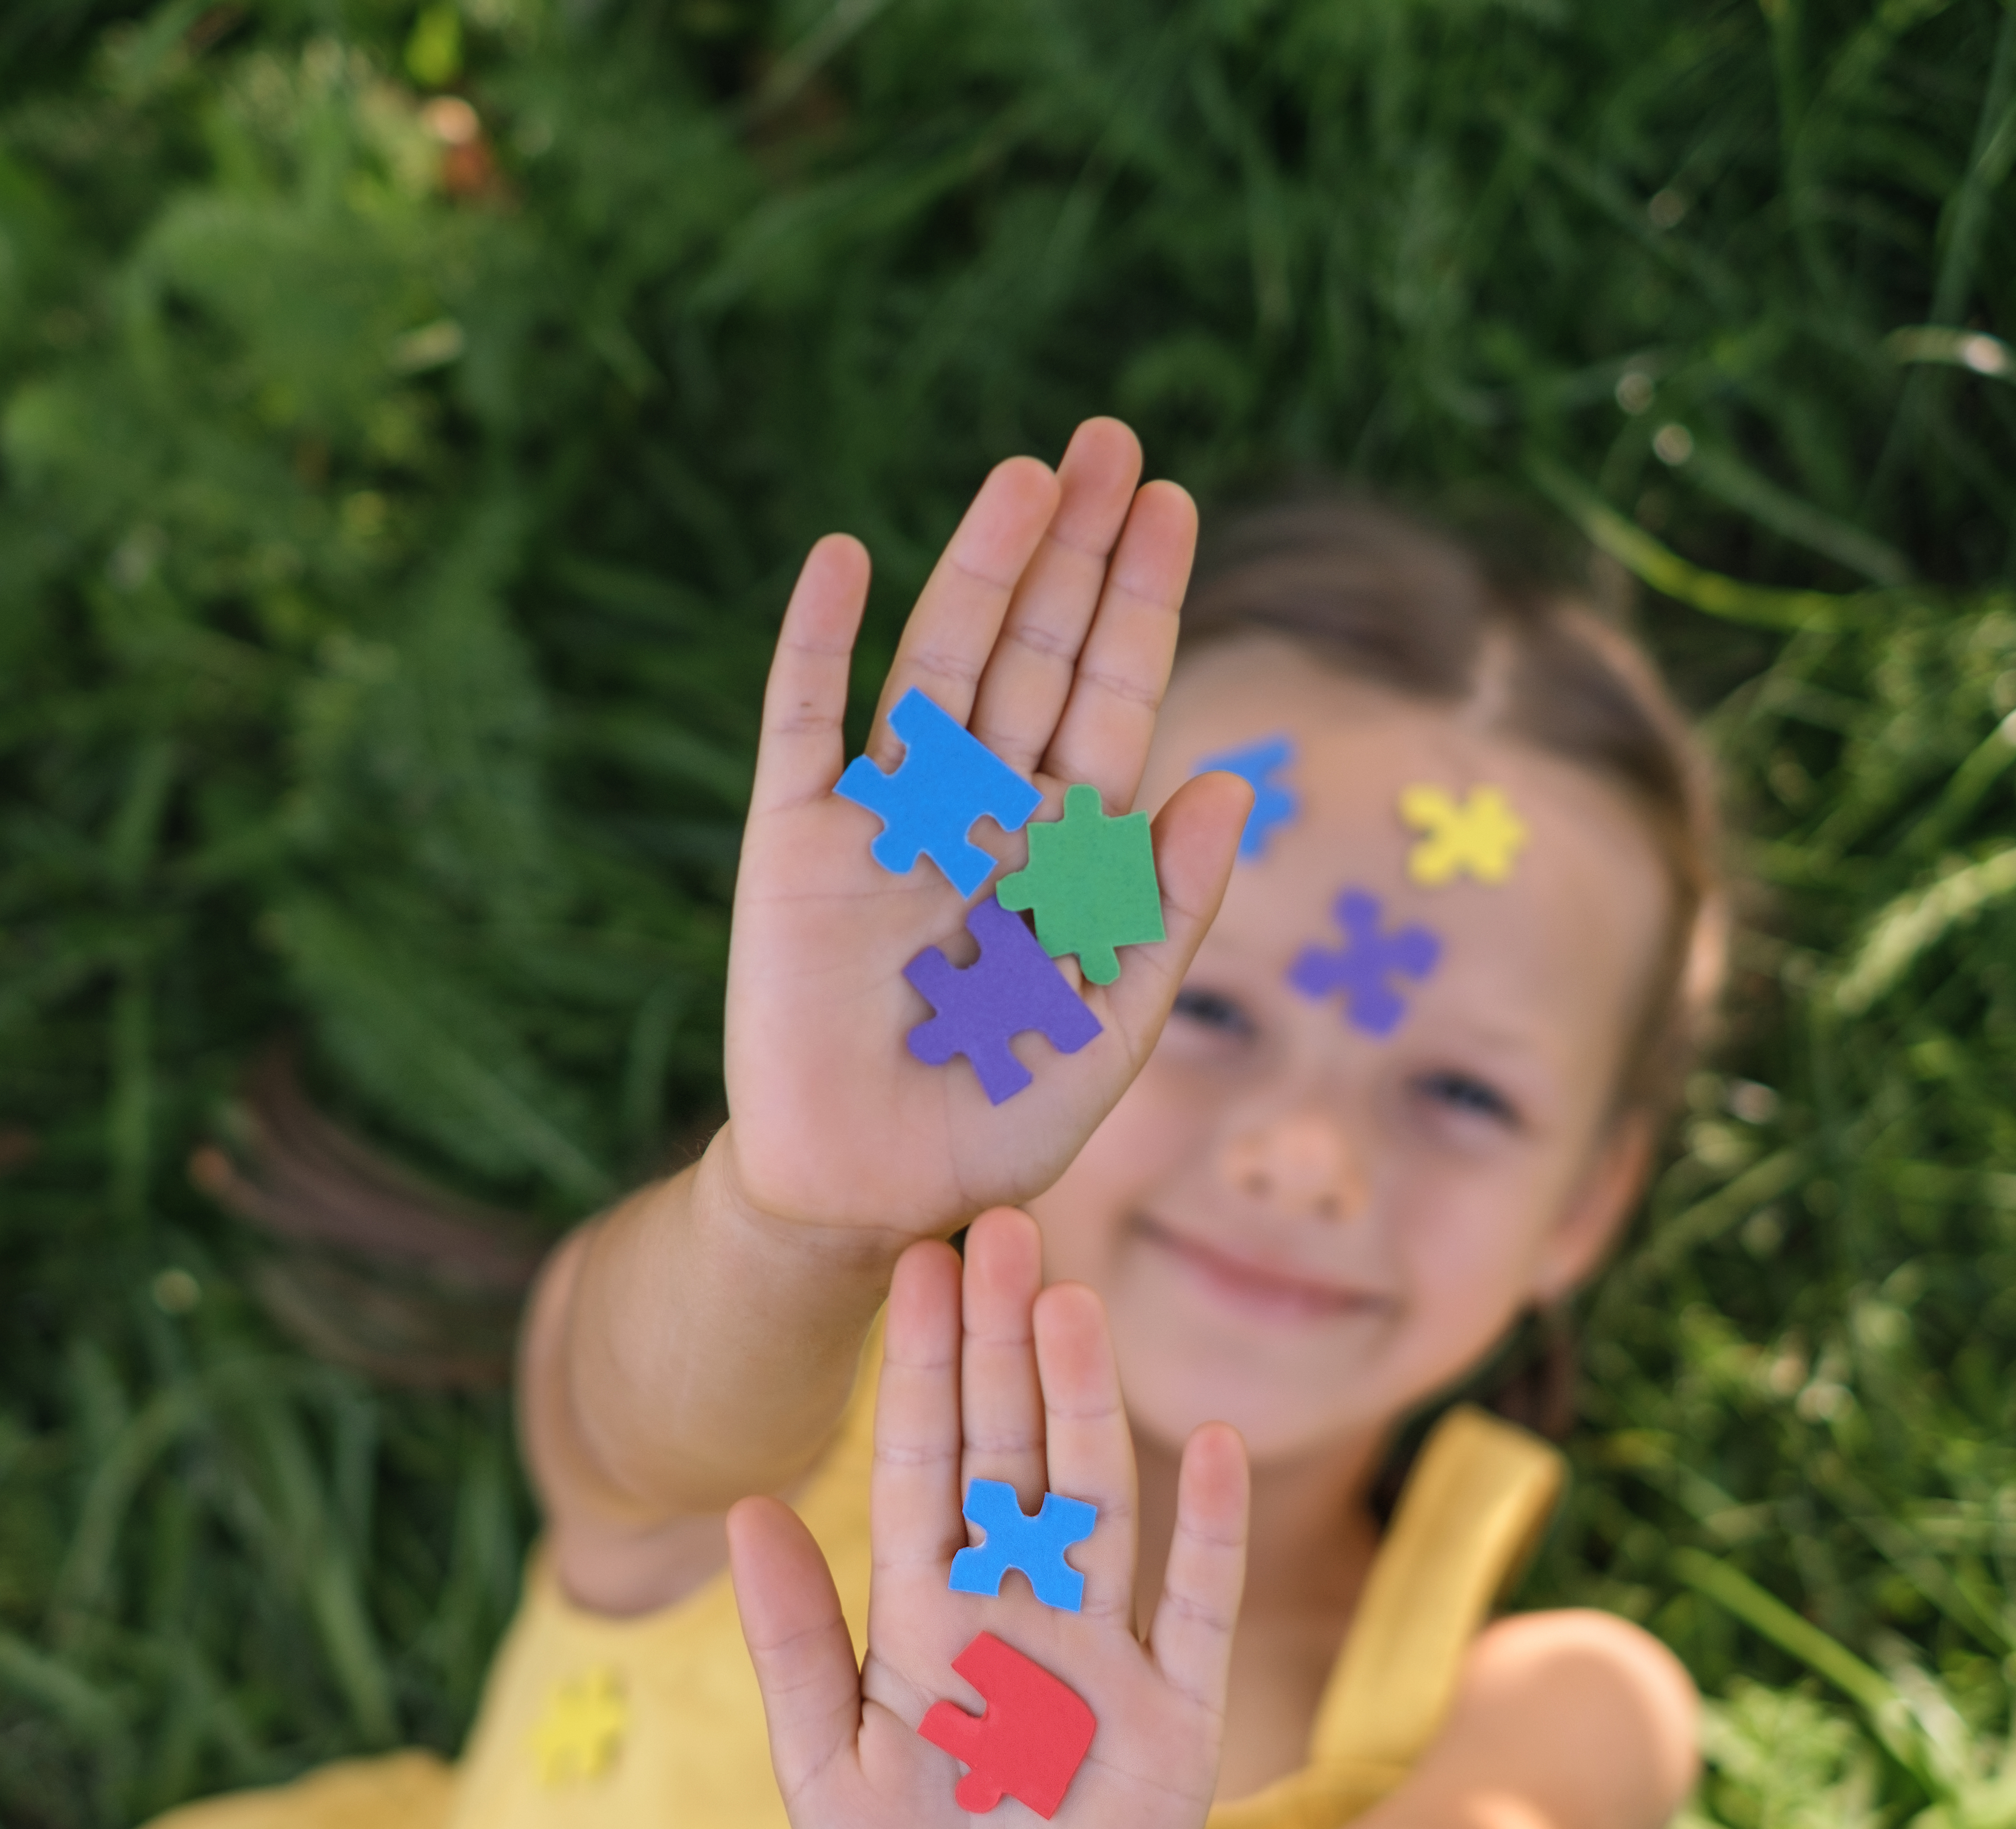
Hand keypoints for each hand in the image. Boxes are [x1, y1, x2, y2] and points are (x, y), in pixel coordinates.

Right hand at [715, 420, 1247, 1248]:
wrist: (872, 1199)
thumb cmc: (1000, 1124)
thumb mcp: (1112, 1025)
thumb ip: (1164, 909)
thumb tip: (1221, 782)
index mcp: (1062, 848)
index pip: (1112, 699)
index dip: (1139, 603)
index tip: (1169, 502)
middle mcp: (978, 811)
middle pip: (1036, 653)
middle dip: (1073, 550)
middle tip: (1109, 442)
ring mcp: (884, 820)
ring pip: (938, 665)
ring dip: (978, 570)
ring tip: (1025, 474)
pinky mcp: (794, 846)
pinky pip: (803, 724)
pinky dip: (818, 641)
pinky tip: (843, 557)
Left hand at [725, 1208, 1251, 1828]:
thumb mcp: (822, 1766)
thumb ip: (794, 1638)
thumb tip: (743, 1507)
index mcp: (925, 1614)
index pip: (923, 1463)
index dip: (923, 1365)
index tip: (918, 1260)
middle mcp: (1016, 1606)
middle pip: (1010, 1451)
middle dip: (1000, 1344)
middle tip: (996, 1227)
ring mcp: (1102, 1649)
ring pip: (1096, 1499)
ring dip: (1086, 1403)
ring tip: (1068, 1303)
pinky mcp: (1178, 1711)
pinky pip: (1198, 1606)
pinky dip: (1210, 1531)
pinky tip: (1213, 1444)